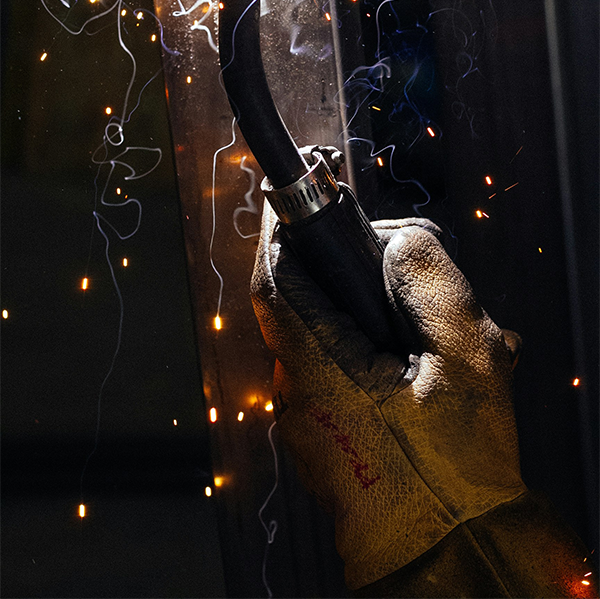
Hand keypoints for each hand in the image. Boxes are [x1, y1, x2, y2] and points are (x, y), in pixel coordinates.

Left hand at [251, 204, 524, 589]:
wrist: (453, 554)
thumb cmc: (457, 473)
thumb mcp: (466, 361)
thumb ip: (431, 286)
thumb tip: (398, 242)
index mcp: (320, 370)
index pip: (277, 282)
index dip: (282, 235)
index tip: (291, 206)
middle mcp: (299, 397)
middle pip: (307, 307)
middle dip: (351, 282)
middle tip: (407, 280)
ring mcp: (308, 423)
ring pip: (327, 342)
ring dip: (367, 324)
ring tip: (431, 342)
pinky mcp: (325, 438)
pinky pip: (336, 376)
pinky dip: (368, 358)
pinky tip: (422, 374)